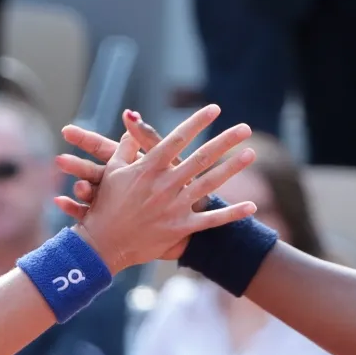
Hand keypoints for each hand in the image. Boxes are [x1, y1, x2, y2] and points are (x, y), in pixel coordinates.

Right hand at [55, 107, 256, 265]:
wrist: (102, 245)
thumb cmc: (105, 206)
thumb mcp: (111, 172)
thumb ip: (124, 148)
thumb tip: (132, 126)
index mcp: (148, 169)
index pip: (178, 139)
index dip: (197, 122)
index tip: (214, 109)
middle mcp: (165, 185)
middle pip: (201, 158)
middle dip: (225, 141)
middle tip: (245, 128)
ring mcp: (174, 207)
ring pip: (210, 184)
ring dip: (232, 168)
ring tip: (250, 154)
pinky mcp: (180, 228)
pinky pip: (211, 220)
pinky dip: (232, 214)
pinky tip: (252, 206)